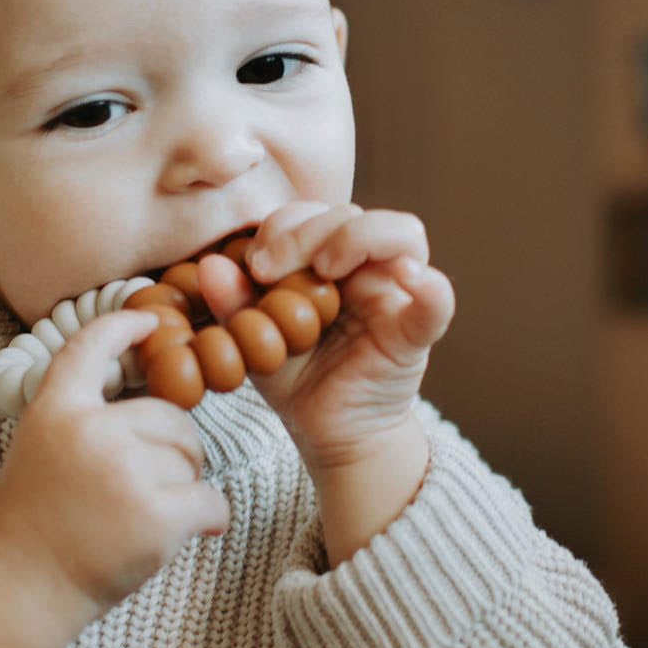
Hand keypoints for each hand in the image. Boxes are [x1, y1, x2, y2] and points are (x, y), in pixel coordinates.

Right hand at [0, 307, 230, 623]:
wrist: (22, 586)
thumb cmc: (35, 520)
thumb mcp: (43, 447)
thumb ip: (86, 417)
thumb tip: (159, 398)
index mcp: (56, 410)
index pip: (90, 346)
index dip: (125, 326)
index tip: (152, 320)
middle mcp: (90, 431)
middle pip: (171, 415)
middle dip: (174, 449)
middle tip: (147, 489)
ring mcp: (124, 472)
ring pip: (191, 460)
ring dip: (184, 488)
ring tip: (146, 517)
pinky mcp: (155, 516)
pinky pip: (210, 500)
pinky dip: (210, 518)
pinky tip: (194, 530)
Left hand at [196, 201, 454, 471]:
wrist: (328, 434)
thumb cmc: (296, 377)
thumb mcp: (256, 339)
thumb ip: (235, 305)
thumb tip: (209, 266)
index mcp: (330, 260)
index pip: (314, 214)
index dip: (283, 226)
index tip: (254, 265)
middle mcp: (368, 268)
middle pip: (353, 215)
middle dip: (307, 232)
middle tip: (270, 269)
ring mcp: (397, 296)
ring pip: (403, 235)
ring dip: (360, 238)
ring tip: (327, 269)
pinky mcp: (415, 334)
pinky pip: (437, 302)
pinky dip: (430, 287)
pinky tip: (410, 278)